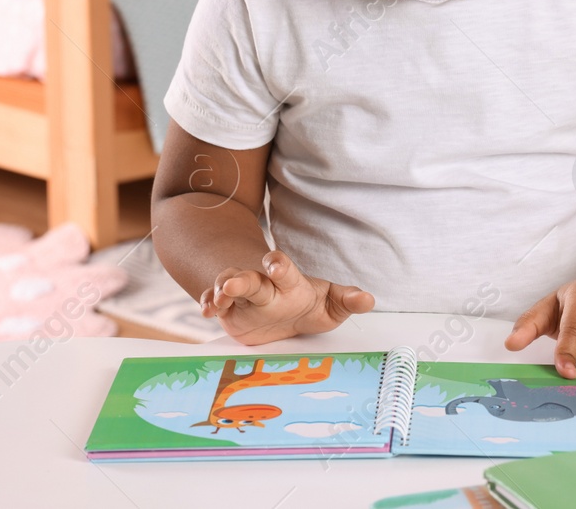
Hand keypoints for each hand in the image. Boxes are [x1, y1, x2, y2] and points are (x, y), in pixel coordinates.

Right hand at [199, 249, 374, 345]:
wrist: (282, 313)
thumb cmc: (308, 306)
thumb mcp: (330, 306)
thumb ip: (347, 301)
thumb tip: (368, 299)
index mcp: (289, 283)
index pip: (284, 270)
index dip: (278, 265)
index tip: (274, 263)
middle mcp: (264, 287)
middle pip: (250, 278)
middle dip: (240, 279)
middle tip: (231, 284)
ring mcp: (245, 298)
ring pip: (227, 286)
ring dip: (219, 291)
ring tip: (215, 301)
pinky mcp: (230, 312)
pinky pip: (214, 303)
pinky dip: (208, 304)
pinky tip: (207, 310)